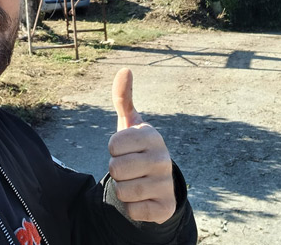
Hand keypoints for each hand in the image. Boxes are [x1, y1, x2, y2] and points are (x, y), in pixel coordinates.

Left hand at [107, 68, 175, 222]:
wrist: (159, 185)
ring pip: (122, 191)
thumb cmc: (138, 150)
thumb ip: (124, 98)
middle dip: (116, 171)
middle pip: (116, 169)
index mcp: (153, 136)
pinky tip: (142, 199)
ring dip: (122, 190)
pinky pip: (133, 210)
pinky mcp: (165, 207)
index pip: (114, 144)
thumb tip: (125, 69)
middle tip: (129, 169)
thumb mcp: (130, 125)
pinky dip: (132, 207)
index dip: (113, 150)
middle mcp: (164, 158)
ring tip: (135, 182)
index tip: (125, 150)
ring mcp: (166, 183)